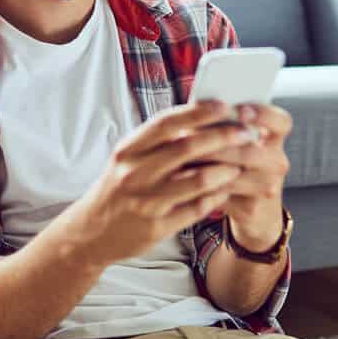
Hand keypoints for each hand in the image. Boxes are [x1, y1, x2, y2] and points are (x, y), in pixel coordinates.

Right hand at [73, 99, 253, 264]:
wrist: (91, 232)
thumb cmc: (118, 187)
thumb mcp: (128, 158)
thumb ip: (158, 140)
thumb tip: (199, 116)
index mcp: (128, 150)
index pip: (166, 123)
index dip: (198, 112)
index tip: (225, 106)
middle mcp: (134, 173)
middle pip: (187, 148)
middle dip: (223, 137)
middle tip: (247, 133)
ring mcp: (146, 201)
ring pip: (197, 180)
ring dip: (226, 169)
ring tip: (241, 163)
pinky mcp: (156, 227)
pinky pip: (197, 208)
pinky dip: (216, 196)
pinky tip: (226, 189)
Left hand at [189, 103, 292, 250]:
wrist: (253, 208)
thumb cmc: (236, 162)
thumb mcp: (238, 141)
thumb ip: (226, 124)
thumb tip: (199, 108)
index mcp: (276, 138)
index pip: (281, 122)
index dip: (263, 115)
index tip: (241, 111)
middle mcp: (277, 162)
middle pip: (250, 150)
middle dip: (217, 143)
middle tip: (189, 134)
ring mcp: (267, 187)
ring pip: (232, 173)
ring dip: (204, 164)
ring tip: (180, 156)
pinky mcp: (251, 209)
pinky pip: (221, 194)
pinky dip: (200, 185)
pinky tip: (182, 178)